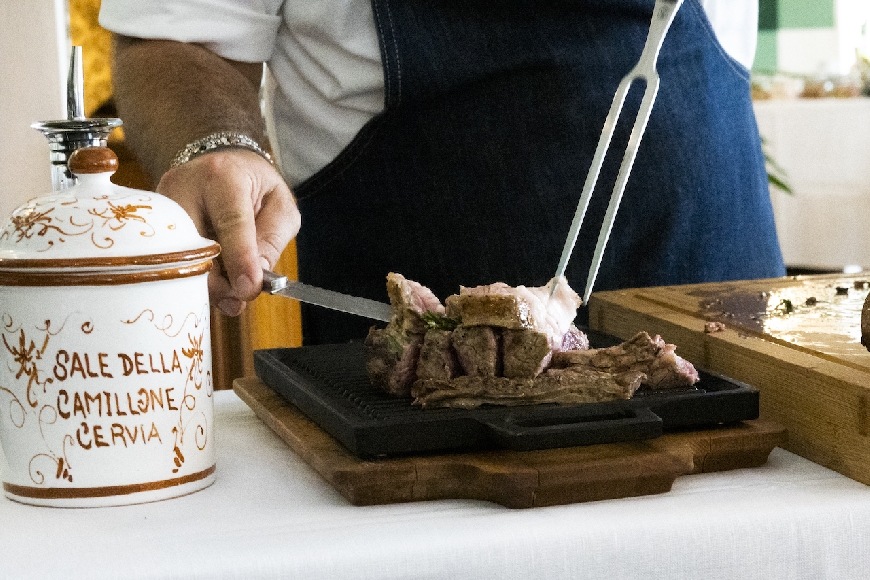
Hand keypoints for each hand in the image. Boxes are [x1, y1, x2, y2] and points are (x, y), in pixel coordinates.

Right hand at [156, 149, 300, 315]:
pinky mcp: (149, 222)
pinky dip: (192, 277)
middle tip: (239, 300)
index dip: (240, 258)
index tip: (249, 289)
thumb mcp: (279, 207)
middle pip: (194, 246)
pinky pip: (168, 260)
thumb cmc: (255, 186)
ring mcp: (161, 205)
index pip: (231, 221)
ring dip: (205, 284)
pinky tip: (212, 282)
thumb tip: (252, 279)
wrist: (221, 164)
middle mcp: (183, 186)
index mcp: (223, 176)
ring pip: (176, 259)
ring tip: (229, 294)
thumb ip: (271, 241)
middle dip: (217, 282)